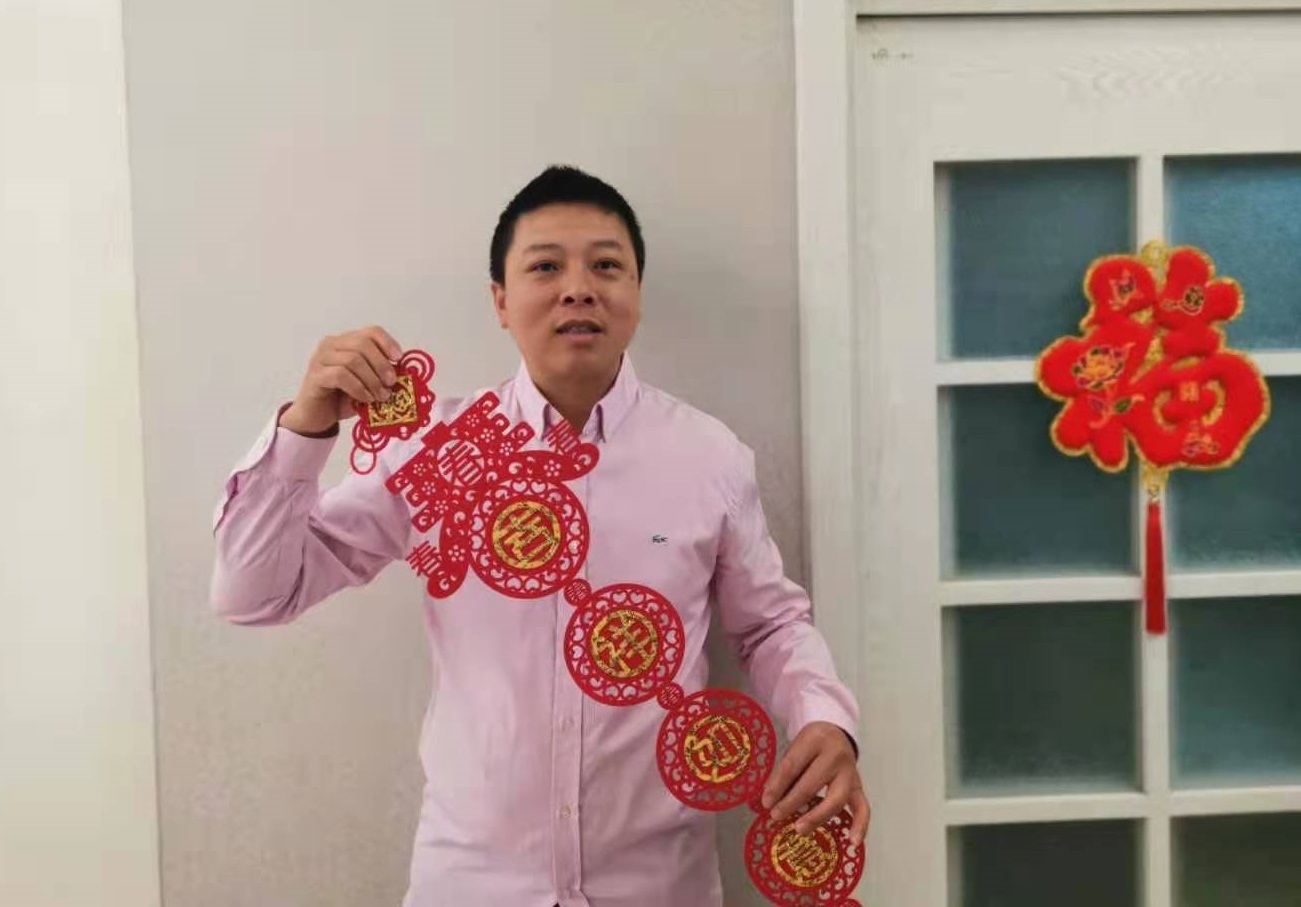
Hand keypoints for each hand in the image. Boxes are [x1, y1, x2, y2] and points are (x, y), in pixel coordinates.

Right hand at [279, 326, 403, 434]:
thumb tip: (402, 372)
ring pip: (353, 359)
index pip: (371, 332)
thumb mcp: (367, 383)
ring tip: (380, 396)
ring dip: (371, 380)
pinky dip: (358, 388)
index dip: (388, 343)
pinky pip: (340, 375)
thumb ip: (380, 374)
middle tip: (391, 383)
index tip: (399, 359)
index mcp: (346, 342)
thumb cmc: (343, 398)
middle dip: (381, 364)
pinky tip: (365, 399)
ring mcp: (320, 359)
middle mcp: (331, 345)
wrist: (317, 417)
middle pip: (363, 344)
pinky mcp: (315, 375)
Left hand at [760, 721, 869, 847]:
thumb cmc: (809, 746)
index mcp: (814, 740)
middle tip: (776, 816)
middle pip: (813, 783)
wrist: (836, 733)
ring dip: (816, 817)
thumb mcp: (794, 749)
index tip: (765, 803)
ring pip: (836, 799)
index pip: (793, 765)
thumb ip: (783, 774)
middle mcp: (835, 755)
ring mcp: (850, 772)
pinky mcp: (859, 787)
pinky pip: (863, 808)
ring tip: (799, 829)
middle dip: (792, 802)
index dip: (777, 785)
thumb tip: (768, 801)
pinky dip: (860, 826)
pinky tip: (852, 842)